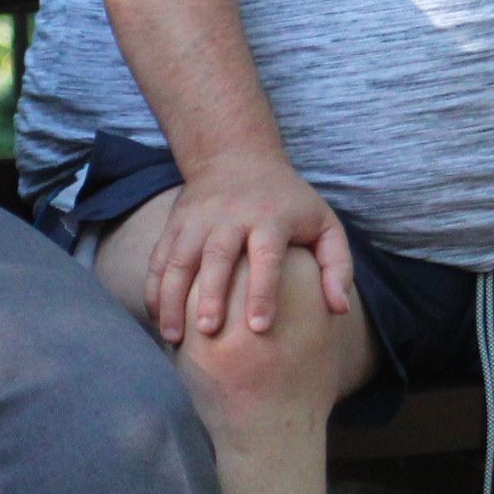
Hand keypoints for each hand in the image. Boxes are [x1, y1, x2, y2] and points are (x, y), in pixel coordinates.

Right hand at [145, 151, 357, 349]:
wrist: (235, 155)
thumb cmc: (288, 201)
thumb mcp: (323, 223)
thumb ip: (337, 266)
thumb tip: (339, 310)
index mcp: (270, 218)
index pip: (266, 257)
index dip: (262, 292)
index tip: (258, 327)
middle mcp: (230, 216)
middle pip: (217, 256)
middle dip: (211, 295)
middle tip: (209, 332)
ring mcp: (197, 219)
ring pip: (179, 259)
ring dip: (172, 298)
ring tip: (173, 337)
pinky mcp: (174, 224)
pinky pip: (159, 258)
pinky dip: (153, 288)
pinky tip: (156, 319)